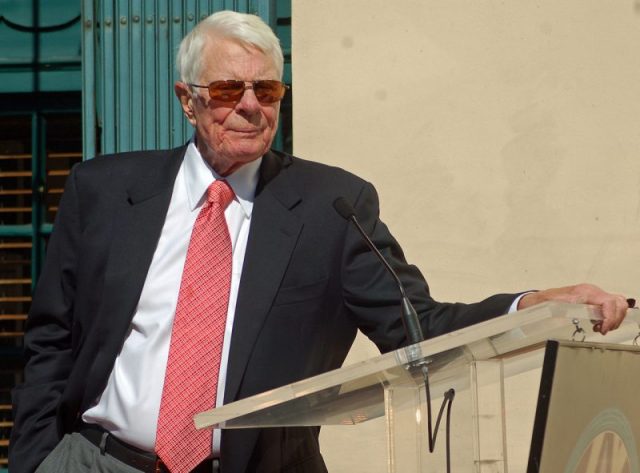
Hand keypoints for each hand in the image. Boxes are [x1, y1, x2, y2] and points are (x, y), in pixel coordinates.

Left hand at [517, 283, 632, 334]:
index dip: (611, 318)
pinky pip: (610, 306)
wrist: (539, 300)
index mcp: (585, 292)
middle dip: (615, 319)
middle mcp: (591, 291)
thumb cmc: (546, 303)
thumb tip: (589, 318)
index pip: (610, 302)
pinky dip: (609, 317)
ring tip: (600, 328)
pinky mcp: (593, 299)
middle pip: (618, 302)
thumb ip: (574, 311)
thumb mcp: (558, 308)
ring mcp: (593, 294)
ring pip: (617, 304)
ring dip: (613, 319)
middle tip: (603, 330)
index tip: (603, 329)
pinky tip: (598, 324)